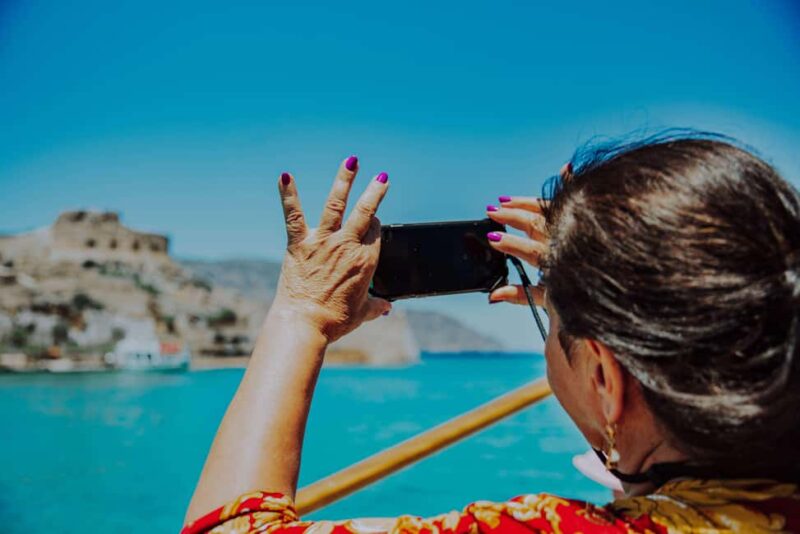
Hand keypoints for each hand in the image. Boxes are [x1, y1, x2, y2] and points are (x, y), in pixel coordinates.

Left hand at [273, 157, 391, 341]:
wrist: (305, 324)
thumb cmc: (334, 321)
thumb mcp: (362, 314)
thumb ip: (377, 307)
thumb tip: (387, 308)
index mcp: (365, 261)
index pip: (376, 233)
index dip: (376, 226)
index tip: (373, 221)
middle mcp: (346, 246)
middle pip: (366, 212)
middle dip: (375, 192)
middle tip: (382, 177)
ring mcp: (322, 242)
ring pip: (336, 205)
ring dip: (344, 181)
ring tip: (352, 161)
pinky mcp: (298, 244)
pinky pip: (293, 215)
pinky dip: (288, 194)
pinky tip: (284, 176)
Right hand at [484, 163, 570, 305]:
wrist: (612, 285)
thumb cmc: (578, 295)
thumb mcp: (547, 300)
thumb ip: (519, 296)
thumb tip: (493, 296)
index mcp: (554, 261)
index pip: (528, 250)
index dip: (510, 244)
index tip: (493, 239)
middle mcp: (564, 241)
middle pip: (535, 224)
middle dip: (511, 217)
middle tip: (492, 212)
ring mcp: (573, 229)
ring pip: (548, 210)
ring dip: (526, 203)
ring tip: (505, 201)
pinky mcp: (582, 221)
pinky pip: (577, 200)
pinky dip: (573, 183)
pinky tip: (566, 168)